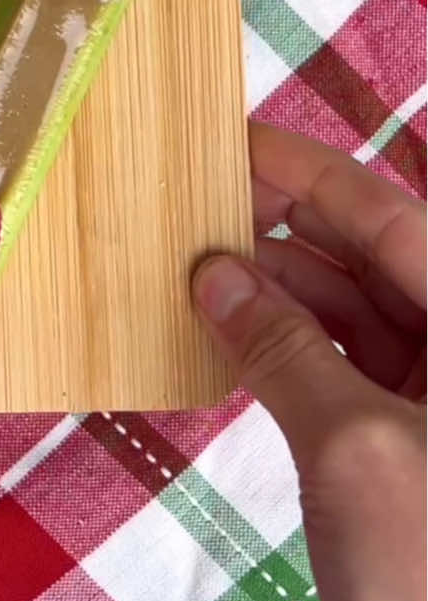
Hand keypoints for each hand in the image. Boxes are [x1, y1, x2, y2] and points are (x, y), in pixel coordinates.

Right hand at [193, 123, 425, 600]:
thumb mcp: (350, 447)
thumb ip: (283, 347)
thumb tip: (216, 273)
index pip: (396, 220)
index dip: (310, 176)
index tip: (234, 143)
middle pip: (377, 264)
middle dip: (285, 235)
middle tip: (195, 208)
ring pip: (358, 318)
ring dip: (279, 295)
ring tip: (195, 271)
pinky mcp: (415, 457)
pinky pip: (349, 374)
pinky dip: (290, 353)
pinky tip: (228, 334)